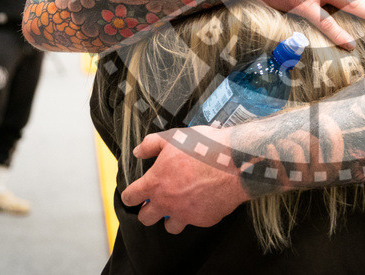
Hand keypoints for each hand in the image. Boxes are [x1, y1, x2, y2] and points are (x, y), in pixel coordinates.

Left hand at [121, 127, 247, 233]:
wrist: (234, 163)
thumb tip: (138, 151)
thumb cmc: (204, 148)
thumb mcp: (174, 137)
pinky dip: (196, 214)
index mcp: (155, 183)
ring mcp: (185, 214)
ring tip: (179, 205)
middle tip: (157, 201)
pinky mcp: (203, 220)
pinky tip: (202, 201)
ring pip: (169, 227)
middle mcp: (167, 203)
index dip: (130, 196)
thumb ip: (151, 144)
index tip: (134, 194)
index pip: (130, 197)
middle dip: (148, 211)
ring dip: (171, 218)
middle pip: (145, 218)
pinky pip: (194, 222)